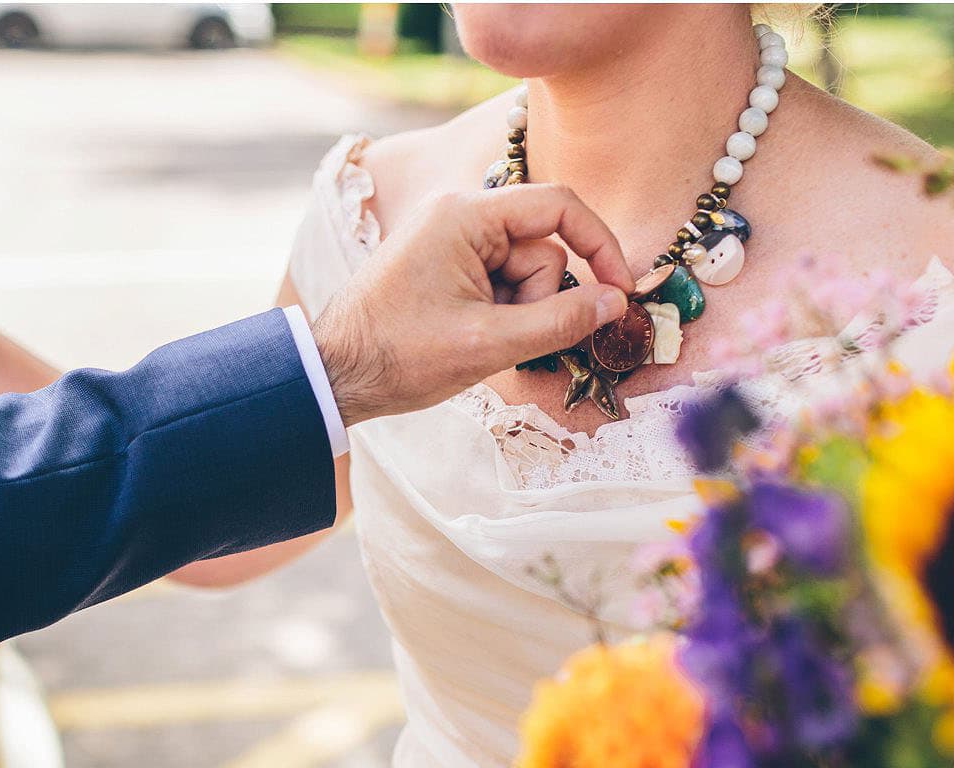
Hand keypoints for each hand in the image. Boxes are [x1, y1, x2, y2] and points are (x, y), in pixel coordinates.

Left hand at [308, 184, 632, 425]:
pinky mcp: (446, 267)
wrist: (333, 375)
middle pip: (541, 248)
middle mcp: (459, 216)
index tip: (620, 290)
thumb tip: (616, 302)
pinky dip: (499, 317)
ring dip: (518, 314)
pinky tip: (469, 341)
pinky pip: (499, 286)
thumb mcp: (487, 344)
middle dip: (539, 299)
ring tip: (477, 344)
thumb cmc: (397, 355)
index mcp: (464, 214)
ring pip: (523, 274)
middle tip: (503, 339)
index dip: (600, 244)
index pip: (558, 206)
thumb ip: (558, 321)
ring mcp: (451, 242)